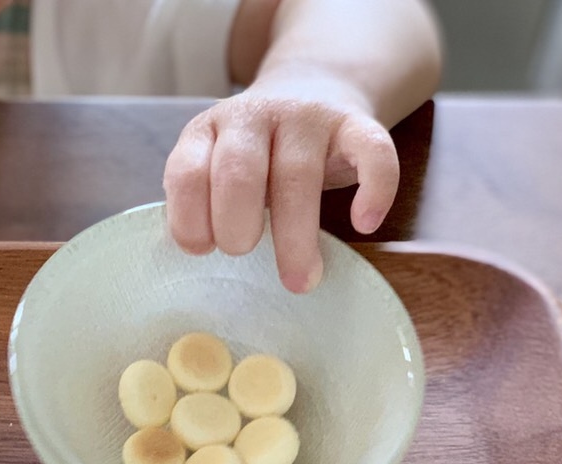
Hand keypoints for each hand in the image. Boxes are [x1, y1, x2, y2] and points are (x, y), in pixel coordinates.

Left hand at [163, 72, 400, 293]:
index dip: (190, 220)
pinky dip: (373, 190)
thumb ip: (204, 200)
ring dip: (296, 237)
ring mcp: (306, 115)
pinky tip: (365, 225)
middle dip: (237, 228)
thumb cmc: (259, 153)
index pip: (187, 173)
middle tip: (243, 253)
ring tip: (301, 279)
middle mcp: (254, 114)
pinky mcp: (355, 121)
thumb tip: (203, 250)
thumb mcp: (216, 165)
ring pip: (297, 175)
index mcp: (207, 129)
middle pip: (239, 175)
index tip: (204, 250)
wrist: (315, 85)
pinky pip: (372, 152)